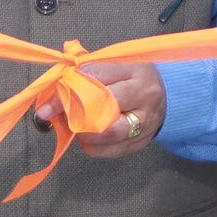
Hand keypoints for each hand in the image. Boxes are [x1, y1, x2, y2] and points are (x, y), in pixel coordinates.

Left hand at [36, 59, 166, 159]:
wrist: (167, 97)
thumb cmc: (131, 78)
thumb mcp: (113, 65)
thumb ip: (85, 71)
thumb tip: (52, 89)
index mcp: (136, 71)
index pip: (97, 77)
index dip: (69, 88)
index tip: (48, 100)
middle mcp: (144, 96)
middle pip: (104, 107)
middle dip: (74, 113)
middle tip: (56, 115)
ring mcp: (145, 123)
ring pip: (107, 133)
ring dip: (83, 132)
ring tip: (73, 125)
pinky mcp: (139, 143)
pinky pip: (108, 150)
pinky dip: (91, 145)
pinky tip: (86, 136)